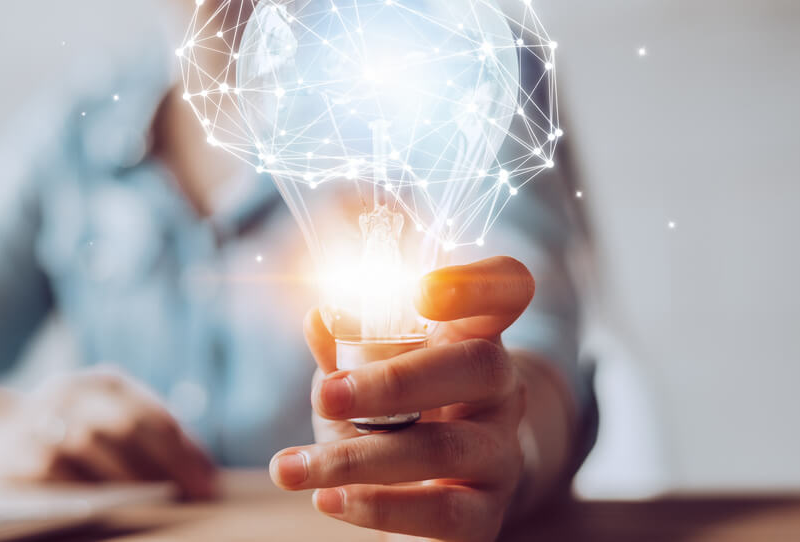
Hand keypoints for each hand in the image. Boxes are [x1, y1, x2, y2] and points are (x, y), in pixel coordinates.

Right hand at [0, 367, 216, 498]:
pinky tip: (106, 510)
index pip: (156, 417)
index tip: (209, 487)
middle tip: (192, 500)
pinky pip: (55, 471)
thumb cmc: (72, 437)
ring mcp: (42, 418)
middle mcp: (74, 392)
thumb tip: (203, 478)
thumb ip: (149, 441)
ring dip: (128, 480)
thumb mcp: (108, 423)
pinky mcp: (15, 451)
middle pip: (128, 426)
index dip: (186, 453)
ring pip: (91, 444)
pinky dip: (83, 491)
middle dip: (166, 467)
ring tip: (158, 509)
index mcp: (107, 384)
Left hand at [269, 256, 534, 540]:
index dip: (476, 284)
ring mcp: (500, 453)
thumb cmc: (393, 417)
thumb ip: (343, 348)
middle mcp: (499, 389)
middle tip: (326, 396)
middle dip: (394, 381)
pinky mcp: (486, 515)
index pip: (506, 289)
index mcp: (474, 335)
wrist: (427, 497)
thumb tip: (319, 318)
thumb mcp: (364, 376)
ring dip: (358, 457)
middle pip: (478, 366)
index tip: (422, 291)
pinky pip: (441, 512)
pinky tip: (326, 499)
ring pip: (445, 448)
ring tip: (292, 467)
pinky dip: (375, 506)